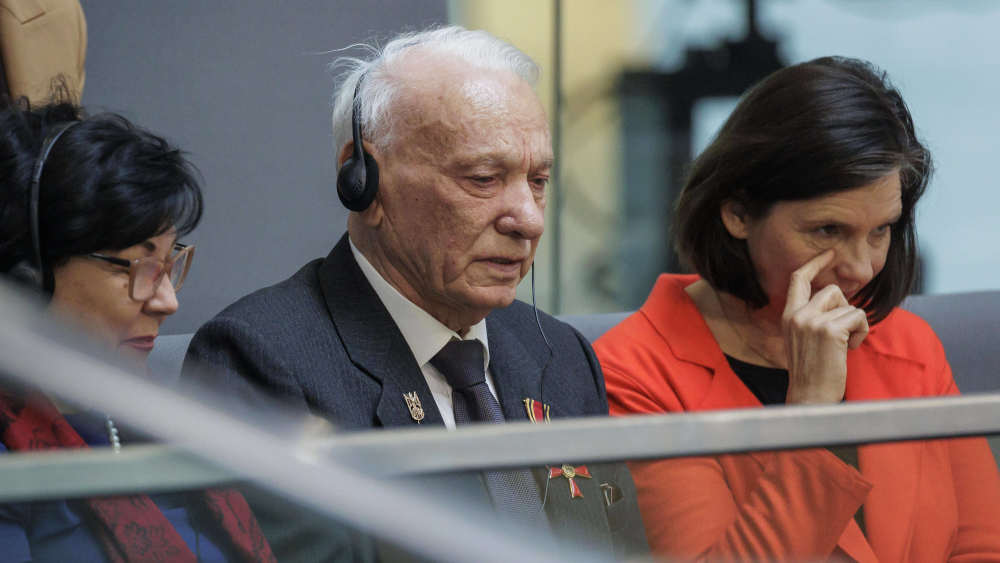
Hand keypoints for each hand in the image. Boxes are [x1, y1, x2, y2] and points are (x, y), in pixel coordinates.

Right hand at [782, 250, 869, 404]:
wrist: (810, 396)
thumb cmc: (812, 371)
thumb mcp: (803, 338)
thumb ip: (811, 316)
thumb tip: (836, 297)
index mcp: (788, 315)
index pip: (798, 279)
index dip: (815, 263)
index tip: (829, 253)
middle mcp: (796, 314)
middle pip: (831, 290)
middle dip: (844, 309)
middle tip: (842, 333)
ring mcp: (811, 321)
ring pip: (847, 304)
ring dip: (855, 323)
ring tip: (844, 345)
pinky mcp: (829, 330)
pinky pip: (858, 316)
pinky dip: (861, 332)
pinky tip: (850, 348)